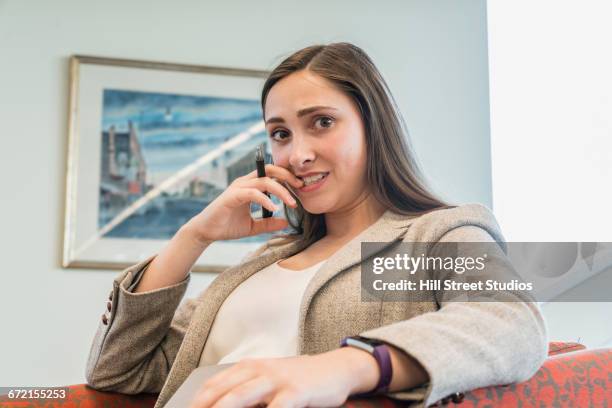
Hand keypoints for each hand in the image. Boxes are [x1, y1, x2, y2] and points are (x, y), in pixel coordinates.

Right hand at [184, 164, 303, 242]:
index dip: (287, 177)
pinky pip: (253, 193)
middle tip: (301, 187)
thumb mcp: (253, 226)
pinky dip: (265, 200)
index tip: (300, 188)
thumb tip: (286, 223)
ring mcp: (238, 187)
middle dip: (288, 176)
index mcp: (250, 186)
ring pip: (264, 181)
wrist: (206, 232)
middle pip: (270, 170)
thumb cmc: (227, 226)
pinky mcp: (232, 196)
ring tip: (291, 203)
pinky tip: (274, 208)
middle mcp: (245, 183)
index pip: (272, 174)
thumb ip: (269, 223)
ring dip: (281, 191)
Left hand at [188, 352, 363, 407]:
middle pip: (221, 391)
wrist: (336, 369)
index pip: (213, 385)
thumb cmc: (299, 380)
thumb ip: (247, 391)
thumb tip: (220, 404)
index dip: (196, 402)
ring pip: (240, 396)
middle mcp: (259, 370)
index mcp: (249, 367)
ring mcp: (277, 380)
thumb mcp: (270, 380)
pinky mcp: (295, 392)